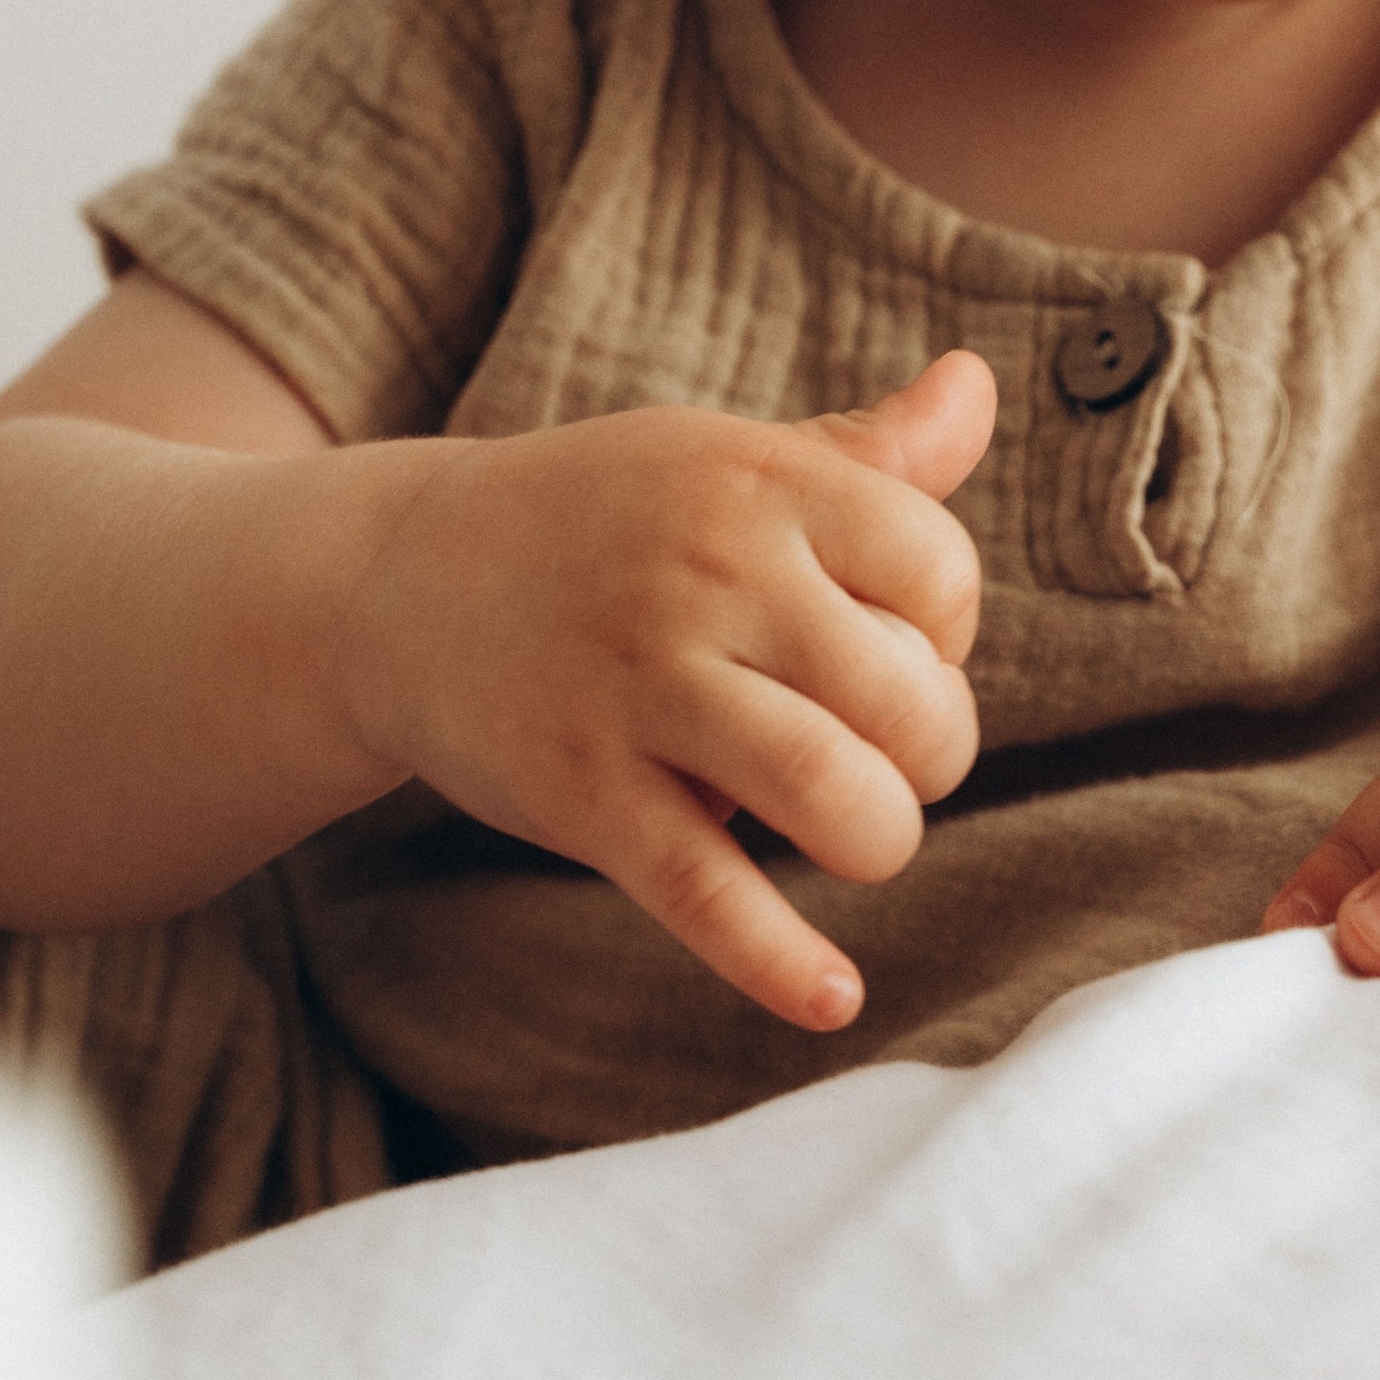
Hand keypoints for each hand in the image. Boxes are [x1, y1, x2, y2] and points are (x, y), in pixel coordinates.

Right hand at [336, 352, 994, 1030]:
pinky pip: (704, 894)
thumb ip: (868, 448)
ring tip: (854, 831)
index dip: (946, 631)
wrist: (403, 577)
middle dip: (930, 755)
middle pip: (909, 701)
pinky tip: (832, 995)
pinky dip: (780, 962)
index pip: (941, 571)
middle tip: (881, 752)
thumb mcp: (728, 461)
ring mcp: (642, 687)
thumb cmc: (608, 519)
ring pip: (831, 795)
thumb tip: (977, 383)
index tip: (893, 646)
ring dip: (877, 840)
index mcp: (761, 481)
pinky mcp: (581, 792)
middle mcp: (711, 574)